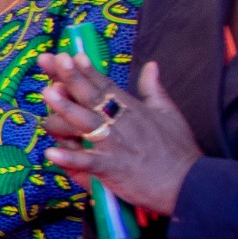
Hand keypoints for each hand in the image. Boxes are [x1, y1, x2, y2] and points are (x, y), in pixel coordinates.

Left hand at [40, 56, 200, 216]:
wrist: (190, 183)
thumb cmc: (178, 150)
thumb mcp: (168, 113)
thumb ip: (153, 89)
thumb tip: (151, 65)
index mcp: (131, 109)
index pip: (104, 85)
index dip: (86, 69)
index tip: (70, 54)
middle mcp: (121, 122)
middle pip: (91, 96)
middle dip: (71, 76)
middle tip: (53, 59)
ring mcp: (116, 144)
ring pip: (86, 122)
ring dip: (66, 108)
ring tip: (47, 93)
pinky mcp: (114, 168)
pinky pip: (88, 161)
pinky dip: (70, 158)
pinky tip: (51, 152)